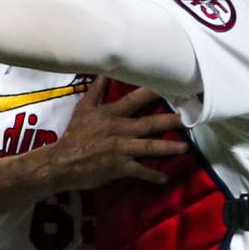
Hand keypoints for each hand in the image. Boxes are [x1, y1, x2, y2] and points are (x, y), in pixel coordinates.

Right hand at [44, 80, 186, 190]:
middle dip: (168, 121)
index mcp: (111, 114)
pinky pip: (140, 171)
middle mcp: (119, 130)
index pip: (134, 99)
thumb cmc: (75, 134)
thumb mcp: (83, 108)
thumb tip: (103, 71)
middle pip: (148, 124)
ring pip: (149, 147)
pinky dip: (152, 175)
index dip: (152, 92)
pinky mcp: (119, 167)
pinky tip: (164, 178)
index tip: (170, 86)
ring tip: (184, 147)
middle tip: (185, 118)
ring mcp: (120, 149)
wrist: (63, 162)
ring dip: (168, 147)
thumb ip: (96, 91)